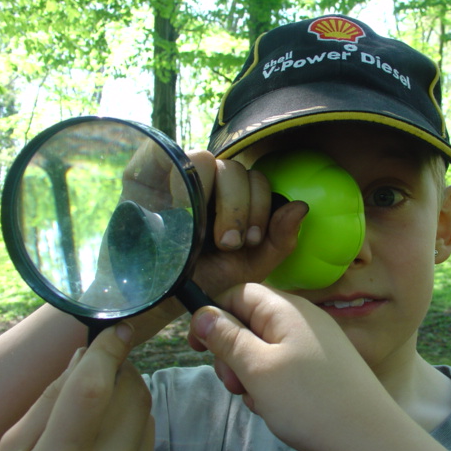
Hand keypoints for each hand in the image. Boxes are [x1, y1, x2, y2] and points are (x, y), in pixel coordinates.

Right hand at [0, 324, 154, 450]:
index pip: (93, 390)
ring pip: (146, 411)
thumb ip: (48, 404)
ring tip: (98, 405)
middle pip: (131, 394)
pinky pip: (149, 435)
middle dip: (119, 369)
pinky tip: (108, 432)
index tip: (117, 328)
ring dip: (127, 393)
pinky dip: (133, 420)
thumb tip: (83, 357)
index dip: (107, 352)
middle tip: (99, 368)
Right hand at [100, 149, 306, 345]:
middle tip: (229, 244)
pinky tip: (179, 211)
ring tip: (205, 234)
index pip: (257, 180)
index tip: (251, 242)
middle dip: (240, 208)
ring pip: (207, 159)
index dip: (260, 207)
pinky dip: (179, 181)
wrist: (157, 295)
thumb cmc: (203, 278)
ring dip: (211, 198)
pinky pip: (168, 155)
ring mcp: (177, 172)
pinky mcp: (148, 169)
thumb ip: (280, 240)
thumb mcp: (250, 266)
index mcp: (233, 196)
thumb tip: (302, 206)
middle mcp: (207, 180)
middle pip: (236, 169)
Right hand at [187, 284, 450, 450]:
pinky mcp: (322, 366)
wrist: (369, 437)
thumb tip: (200, 312)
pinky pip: (284, 366)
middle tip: (236, 385)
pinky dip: (273, 385)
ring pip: (264, 350)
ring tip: (263, 402)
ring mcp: (315, 343)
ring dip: (252, 375)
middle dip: (234, 354)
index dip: (213, 316)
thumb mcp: (257, 368)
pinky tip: (280, 409)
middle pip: (250, 323)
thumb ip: (226, 338)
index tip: (196, 348)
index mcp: (287, 308)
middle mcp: (303, 318)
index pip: (238, 293)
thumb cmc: (309, 399)